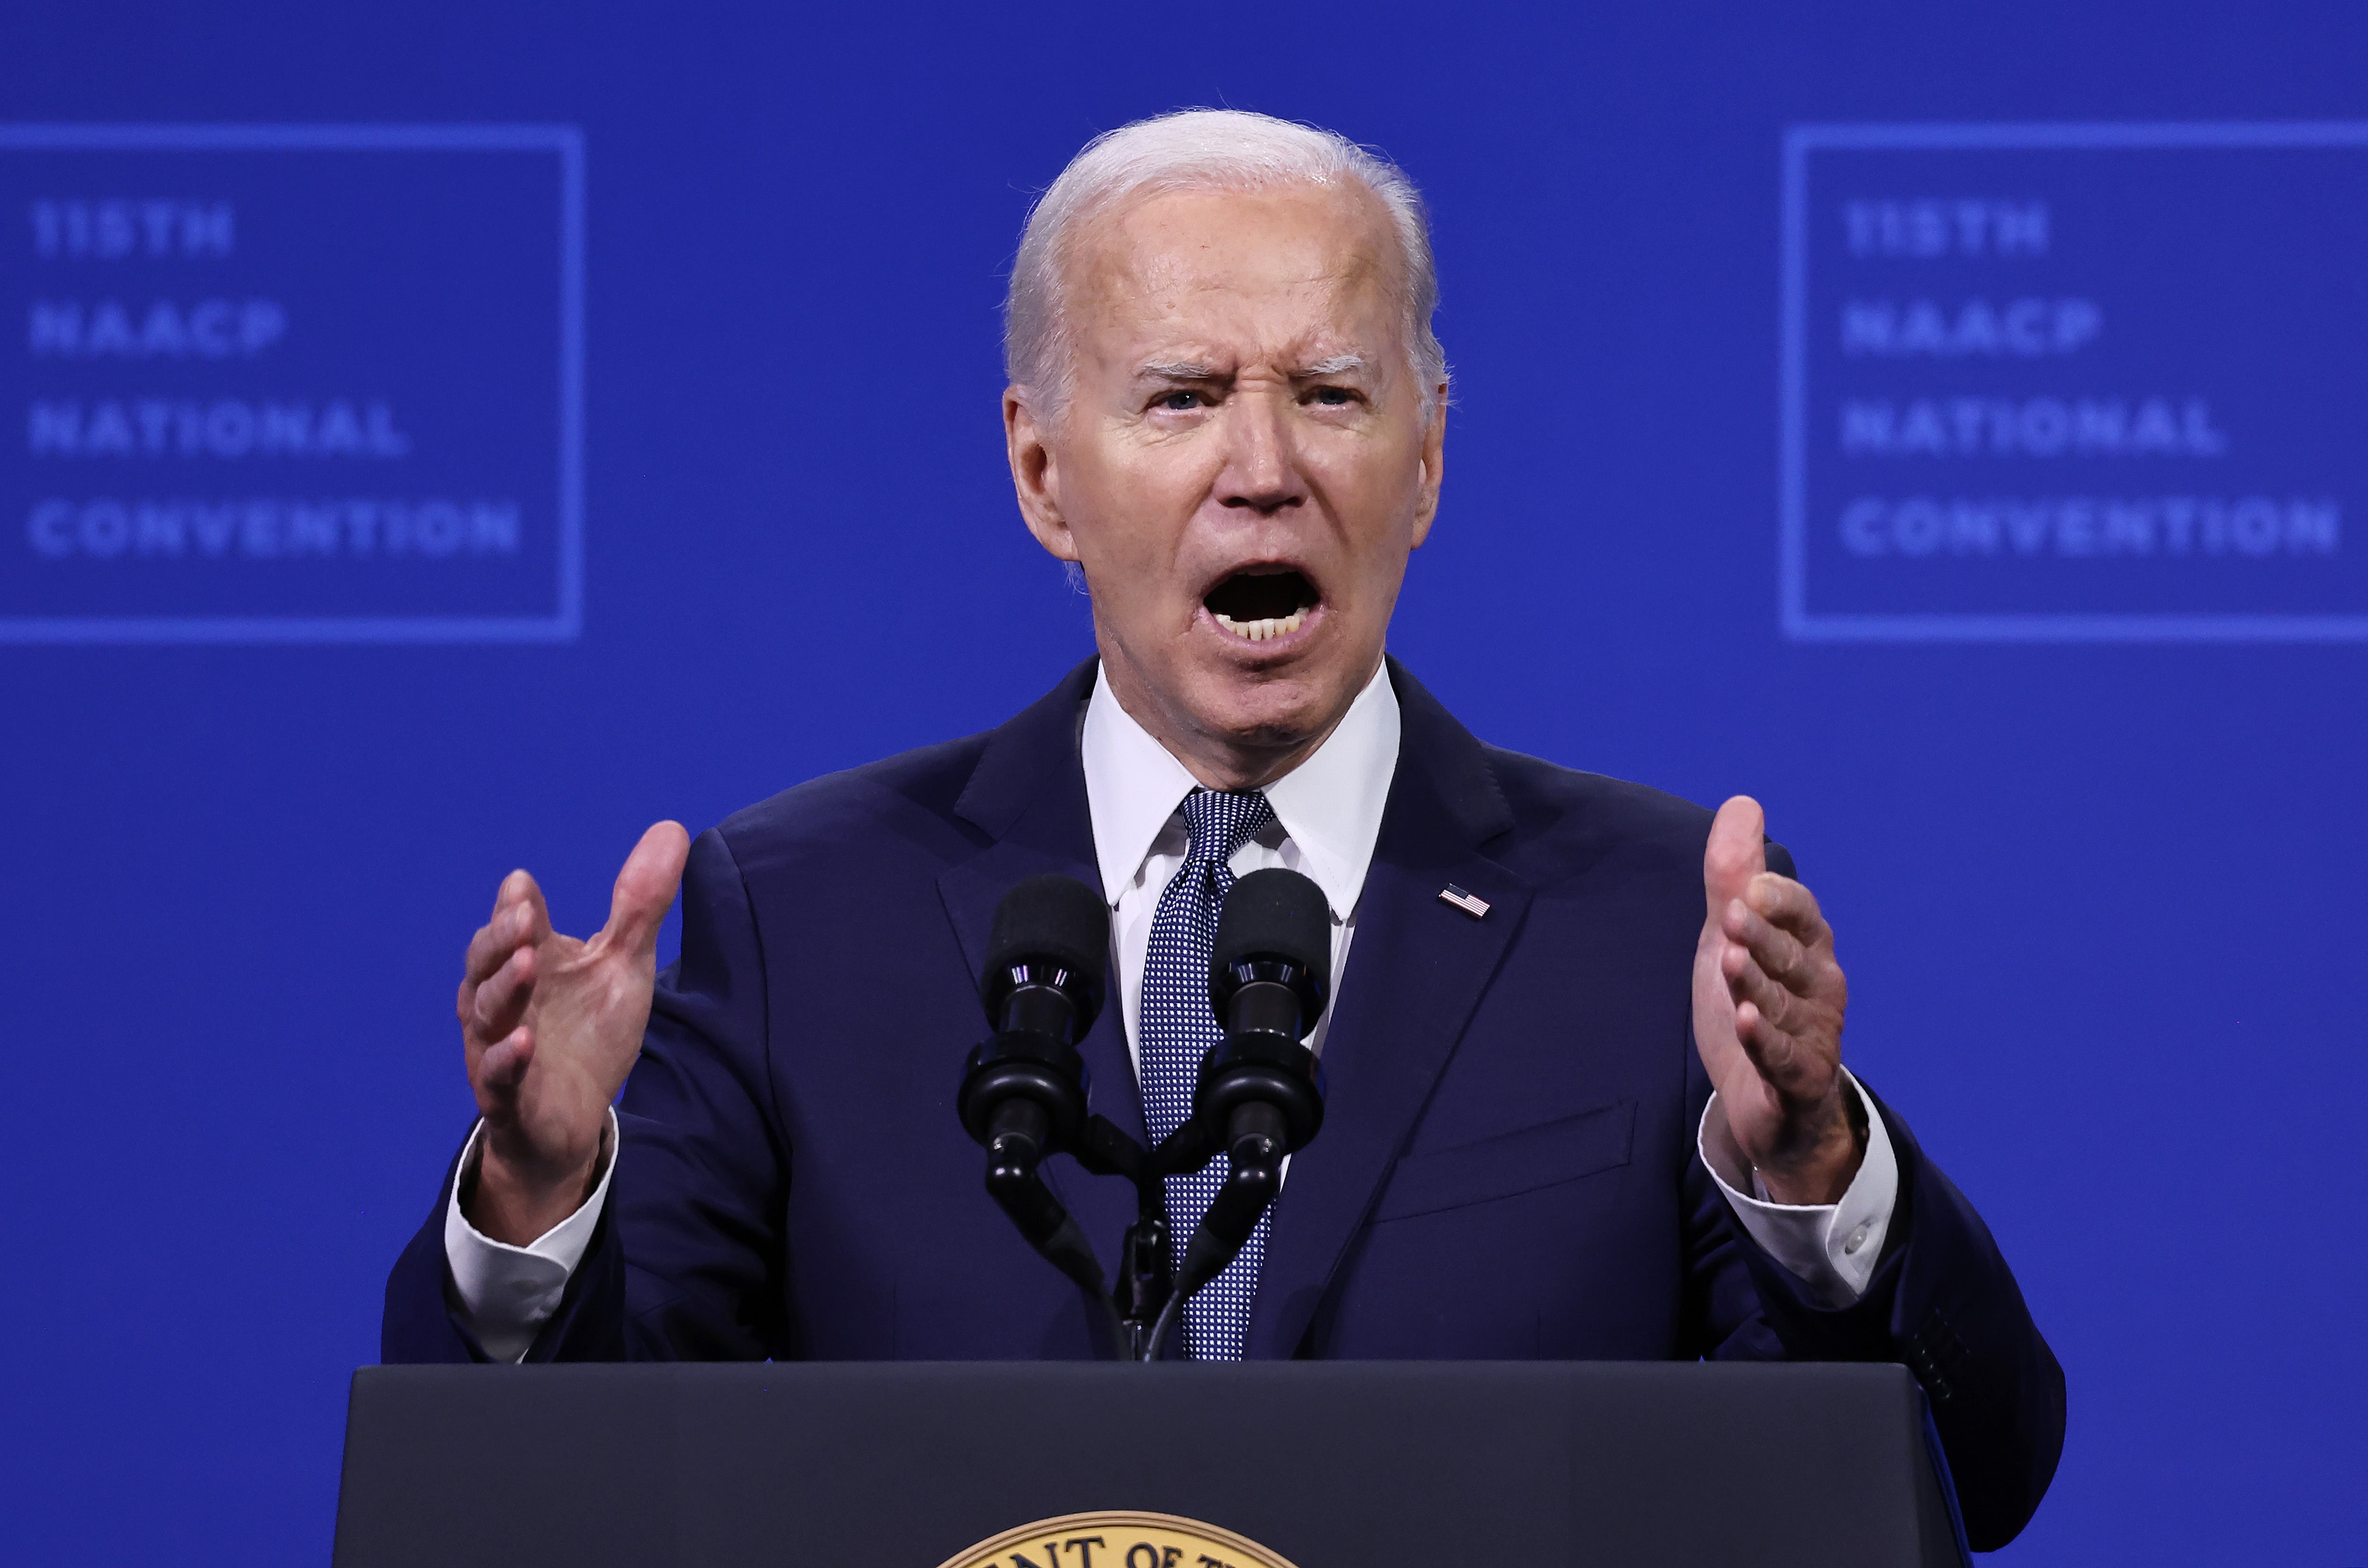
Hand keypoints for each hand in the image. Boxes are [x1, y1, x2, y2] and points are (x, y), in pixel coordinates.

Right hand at [457, 821, 690, 1243]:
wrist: (572, 1120)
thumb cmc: (588, 1034)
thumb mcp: (622, 964)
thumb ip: (639, 905)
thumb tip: (672, 828)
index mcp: (526, 963)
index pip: (512, 927)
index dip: (515, 909)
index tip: (522, 887)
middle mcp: (502, 1002)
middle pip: (486, 964)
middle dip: (501, 940)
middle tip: (523, 920)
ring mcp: (497, 1049)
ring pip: (485, 1014)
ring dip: (503, 990)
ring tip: (526, 965)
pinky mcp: (507, 1097)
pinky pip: (497, 1077)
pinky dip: (506, 1059)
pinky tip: (523, 1042)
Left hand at [1691, 796, 1860, 1204]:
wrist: (1769, 1104)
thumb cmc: (1755, 1005)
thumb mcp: (1733, 937)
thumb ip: (1734, 875)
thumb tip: (1742, 802)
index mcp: (1808, 948)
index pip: (1801, 914)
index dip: (1778, 901)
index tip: (1746, 887)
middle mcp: (1820, 988)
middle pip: (1792, 957)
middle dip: (1764, 937)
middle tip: (1732, 918)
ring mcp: (1814, 1036)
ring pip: (1785, 1006)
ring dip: (1758, 984)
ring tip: (1732, 963)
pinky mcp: (1798, 1080)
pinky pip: (1784, 1059)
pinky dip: (1766, 1041)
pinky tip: (1746, 1023)